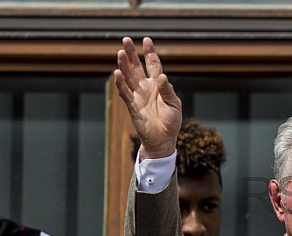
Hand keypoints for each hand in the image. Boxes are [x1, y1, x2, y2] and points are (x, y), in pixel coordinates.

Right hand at [114, 37, 181, 159]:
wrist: (164, 139)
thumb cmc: (171, 122)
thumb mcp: (174, 104)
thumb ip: (167, 90)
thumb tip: (161, 76)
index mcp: (158, 85)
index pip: (153, 65)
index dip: (149, 53)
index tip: (146, 40)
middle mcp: (146, 88)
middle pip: (137, 67)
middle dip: (132, 54)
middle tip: (126, 40)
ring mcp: (138, 96)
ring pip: (129, 77)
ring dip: (124, 65)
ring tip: (120, 52)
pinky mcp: (132, 106)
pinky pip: (125, 93)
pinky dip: (120, 83)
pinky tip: (117, 73)